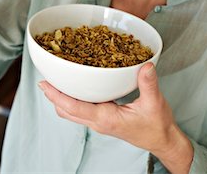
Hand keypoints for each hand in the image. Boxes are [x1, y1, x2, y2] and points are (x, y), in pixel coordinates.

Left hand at [39, 62, 192, 173]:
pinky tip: (75, 87)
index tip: (44, 84)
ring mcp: (99, 122)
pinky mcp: (103, 119)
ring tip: (55, 80)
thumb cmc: (157, 126)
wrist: (162, 141)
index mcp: (106, 118)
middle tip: (44, 78)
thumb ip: (148, 84)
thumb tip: (145, 65)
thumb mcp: (155, 104)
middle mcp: (98, 121)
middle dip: (53, 95)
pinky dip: (72, 99)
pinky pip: (81, 110)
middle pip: (66, 110)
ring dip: (61, 98)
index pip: (74, 107)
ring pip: (71, 112)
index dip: (57, 95)